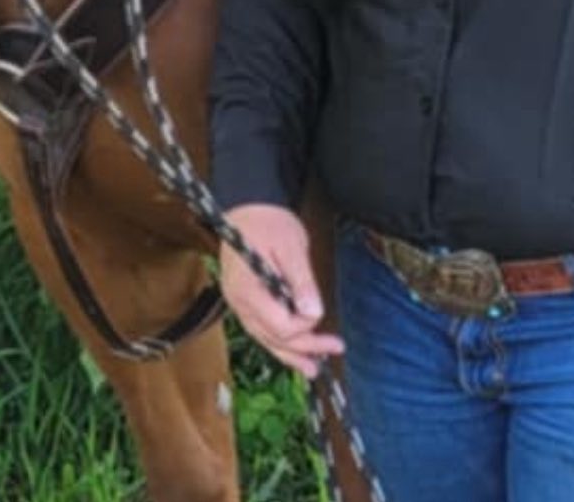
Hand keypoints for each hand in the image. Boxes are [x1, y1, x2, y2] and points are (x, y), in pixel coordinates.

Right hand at [219, 203, 345, 379]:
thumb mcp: (291, 247)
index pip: (279, 325)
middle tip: (334, 347)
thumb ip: (301, 282)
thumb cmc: (269, 222)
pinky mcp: (244, 299)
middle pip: (273, 336)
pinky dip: (278, 341)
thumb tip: (313, 314)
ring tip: (312, 368)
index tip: (319, 312)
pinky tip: (292, 351)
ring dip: (291, 352)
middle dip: (304, 345)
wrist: (249, 205)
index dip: (303, 326)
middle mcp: (239, 302)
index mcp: (248, 290)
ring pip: (265, 338)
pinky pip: (261, 328)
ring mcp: (239, 302)